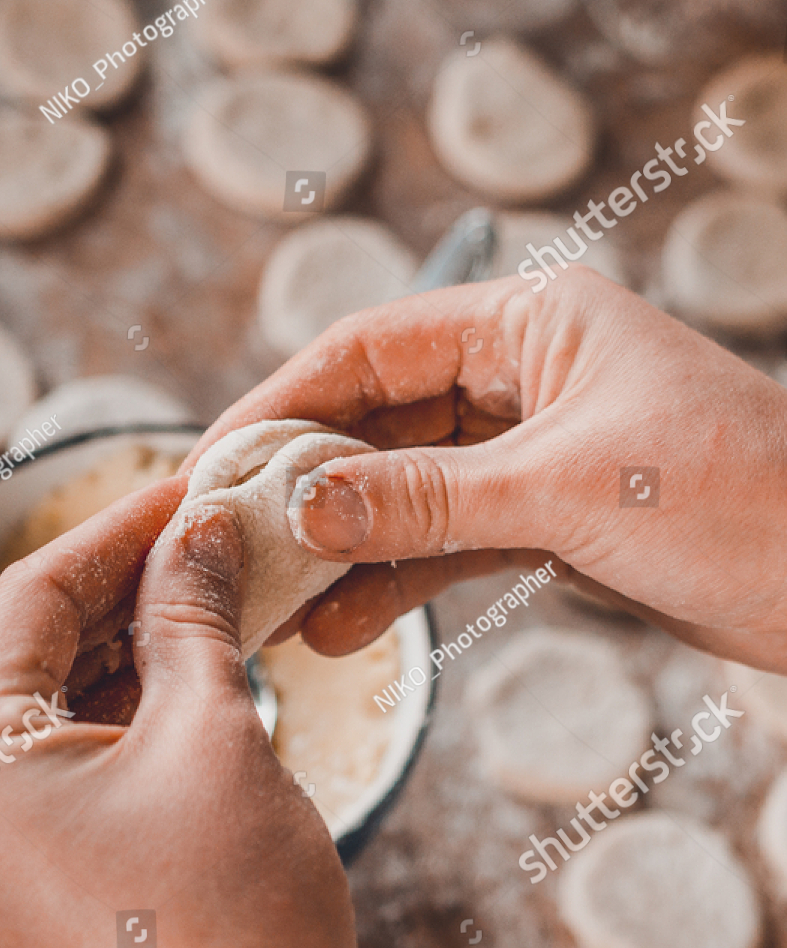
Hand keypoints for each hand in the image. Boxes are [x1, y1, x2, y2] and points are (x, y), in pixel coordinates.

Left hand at [0, 479, 387, 947]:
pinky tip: (169, 670)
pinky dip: (96, 709)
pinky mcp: (9, 880)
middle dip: (100, 585)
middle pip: (6, 646)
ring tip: (192, 597)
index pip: (25, 602)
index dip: (114, 532)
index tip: (185, 487)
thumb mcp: (217, 737)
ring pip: (20, 701)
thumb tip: (200, 528)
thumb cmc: (241, 925)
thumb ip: (194, 614)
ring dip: (101, 645)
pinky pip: (34, 760)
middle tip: (191, 538)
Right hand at [187, 269, 786, 673]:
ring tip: (275, 601)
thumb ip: (426, 498)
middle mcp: (526, 374)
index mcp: (533, 321)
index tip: (213, 460)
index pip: (371, 347)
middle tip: (229, 541)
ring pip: (410, 490)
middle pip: (380, 419)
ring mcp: (538, 450)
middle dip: (306, 483)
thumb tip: (301, 499)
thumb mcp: (567, 492)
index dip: (282, 400)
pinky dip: (400, 580)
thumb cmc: (742, 502)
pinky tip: (344, 625)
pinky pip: (452, 542)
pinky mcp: (555, 518)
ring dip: (345, 544)